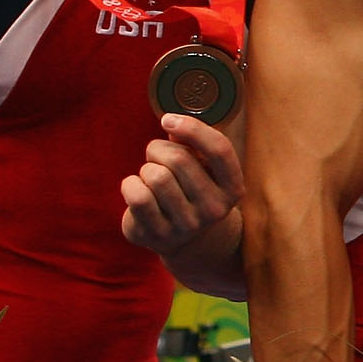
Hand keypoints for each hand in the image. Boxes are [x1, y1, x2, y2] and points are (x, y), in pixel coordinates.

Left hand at [120, 114, 241, 257]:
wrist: (187, 241)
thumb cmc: (192, 190)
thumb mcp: (204, 168)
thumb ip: (193, 144)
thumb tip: (173, 124)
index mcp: (233, 188)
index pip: (219, 150)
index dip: (192, 128)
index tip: (168, 120)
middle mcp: (215, 209)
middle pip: (178, 159)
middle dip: (158, 150)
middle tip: (156, 157)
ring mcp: (187, 225)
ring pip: (155, 176)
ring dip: (146, 169)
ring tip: (151, 179)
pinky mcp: (158, 234)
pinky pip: (137, 195)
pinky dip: (130, 184)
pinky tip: (137, 189)